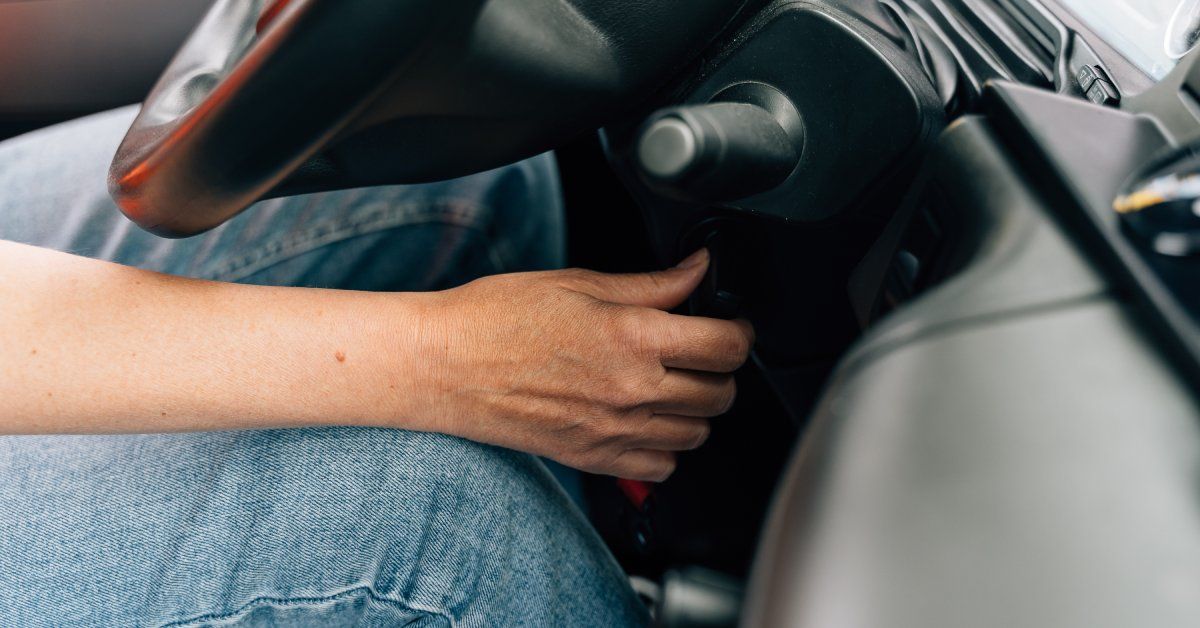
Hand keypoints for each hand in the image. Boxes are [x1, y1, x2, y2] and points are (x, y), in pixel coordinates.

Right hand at [411, 249, 753, 480]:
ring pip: (698, 432)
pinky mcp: (595, 458)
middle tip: (699, 348)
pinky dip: (667, 446)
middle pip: (721, 392)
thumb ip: (651, 285)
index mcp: (631, 337)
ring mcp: (615, 430)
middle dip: (721, 367)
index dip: (738, 331)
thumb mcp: (578, 283)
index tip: (728, 324)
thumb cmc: (497, 318)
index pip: (726, 345)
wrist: (444, 366)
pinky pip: (663, 467)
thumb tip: (697, 272)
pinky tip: (647, 418)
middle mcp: (631, 389)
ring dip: (697, 407)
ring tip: (672, 382)